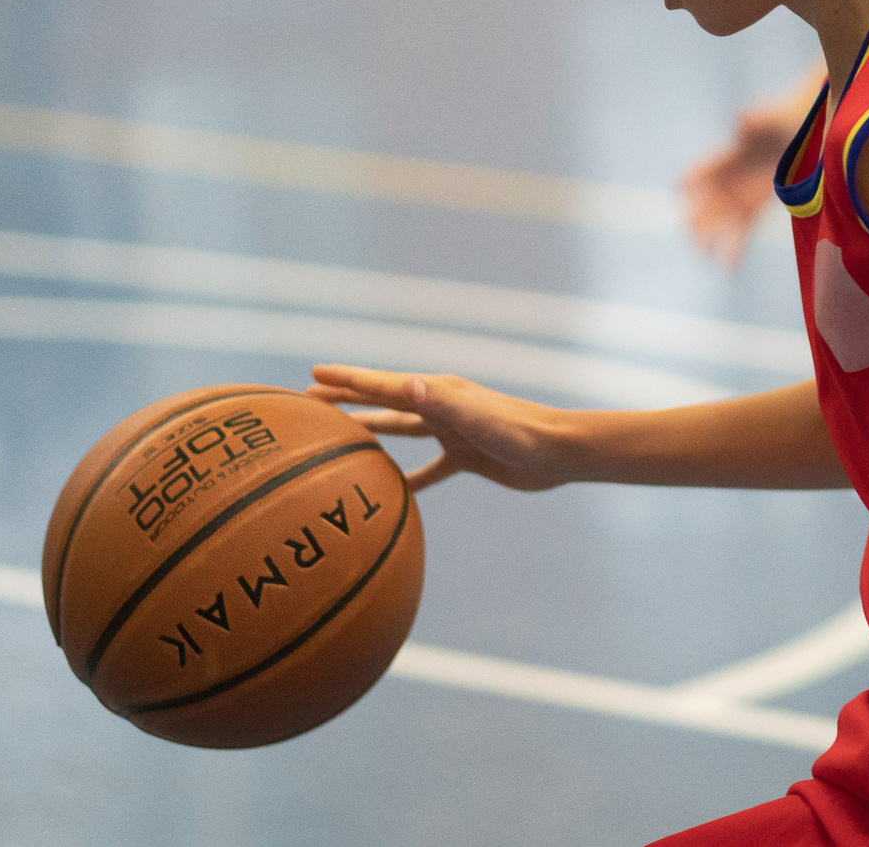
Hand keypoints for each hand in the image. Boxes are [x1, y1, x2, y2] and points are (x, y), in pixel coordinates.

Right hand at [307, 365, 575, 491]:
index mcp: (437, 393)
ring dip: (371, 432)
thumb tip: (406, 387)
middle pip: (384, 403)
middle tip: (311, 401)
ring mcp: (453, 432)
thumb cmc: (518, 432)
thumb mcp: (475, 417)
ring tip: (340, 437)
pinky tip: (391, 491)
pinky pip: (428, 469)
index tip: (312, 377)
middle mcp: (441, 408)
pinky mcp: (467, 456)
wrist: (557, 452)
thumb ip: (442, 402)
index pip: (382, 385)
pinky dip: (407, 478)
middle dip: (349, 400)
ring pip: (401, 432)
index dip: (347, 380)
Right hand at [682, 100, 798, 267]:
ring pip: (718, 222)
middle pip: (704, 204)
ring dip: (710, 240)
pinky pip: (740, 231)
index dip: (689, 183)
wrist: (808, 132)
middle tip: (697, 241)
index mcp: (727, 158)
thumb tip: (740, 120)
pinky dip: (733, 248)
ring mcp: (740, 194)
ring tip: (708, 260)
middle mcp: (729, 179)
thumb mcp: (773, 119)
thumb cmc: (787, 120)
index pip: (698, 173)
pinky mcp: (755, 207)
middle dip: (696, 222)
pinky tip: (729, 269)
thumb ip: (756, 121)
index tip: (685, 196)